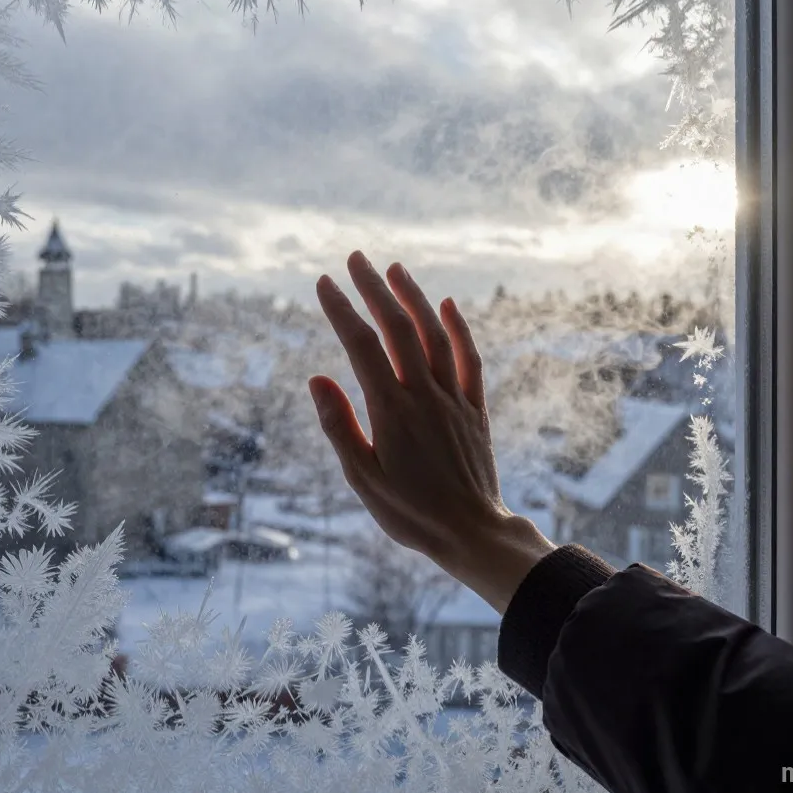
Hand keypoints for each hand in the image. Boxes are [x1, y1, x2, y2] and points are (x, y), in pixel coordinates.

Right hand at [309, 250, 554, 613]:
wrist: (471, 533)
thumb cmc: (410, 512)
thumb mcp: (362, 478)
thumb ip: (340, 425)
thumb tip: (317, 377)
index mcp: (391, 410)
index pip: (360, 345)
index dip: (341, 310)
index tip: (324, 283)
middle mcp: (424, 395)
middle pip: (398, 328)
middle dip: (374, 289)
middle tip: (355, 259)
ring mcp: (453, 398)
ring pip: (434, 334)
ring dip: (413, 297)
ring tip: (394, 269)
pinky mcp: (474, 408)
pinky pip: (469, 359)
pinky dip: (458, 328)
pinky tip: (447, 305)